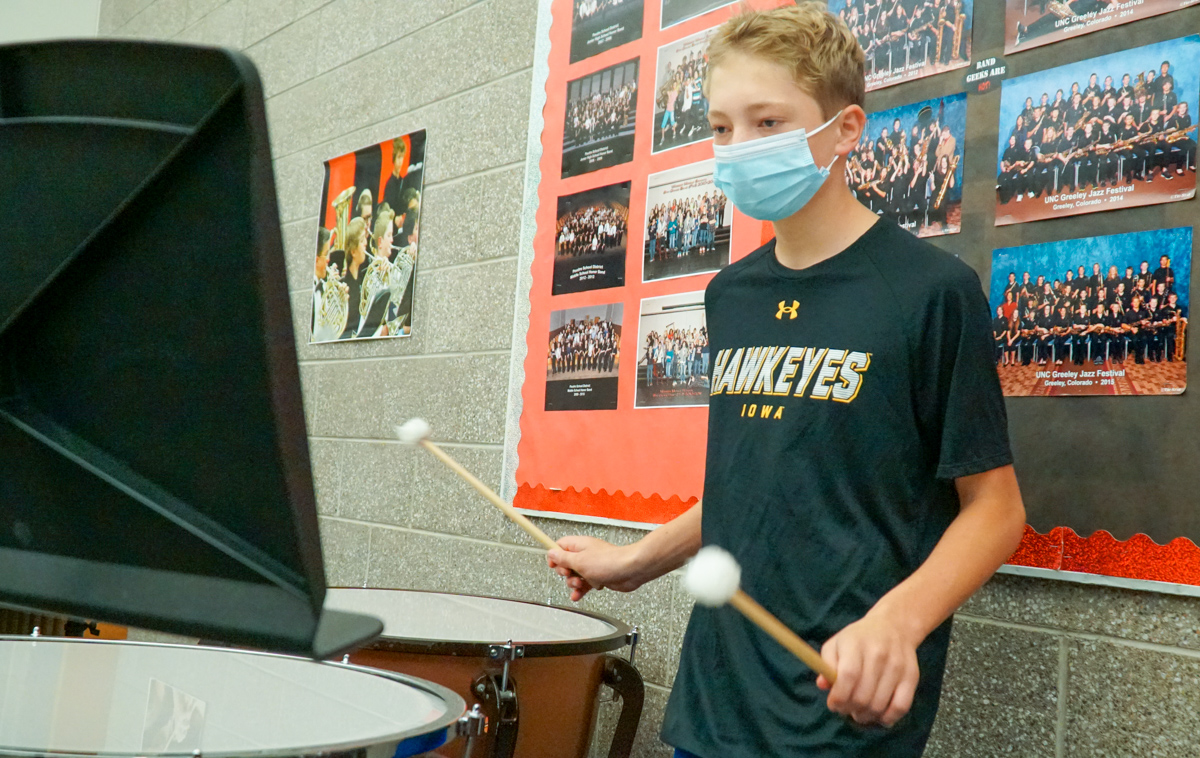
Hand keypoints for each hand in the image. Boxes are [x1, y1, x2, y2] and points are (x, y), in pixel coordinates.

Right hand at [546, 536, 642, 601]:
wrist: (630, 570)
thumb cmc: (609, 562)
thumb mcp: (579, 561)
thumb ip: (563, 558)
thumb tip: (551, 553)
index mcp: (579, 545)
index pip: (560, 545)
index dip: (554, 555)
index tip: (553, 565)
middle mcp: (586, 554)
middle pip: (566, 563)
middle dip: (565, 573)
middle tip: (570, 575)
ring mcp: (592, 565)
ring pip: (575, 576)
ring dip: (574, 583)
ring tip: (579, 585)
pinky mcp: (599, 576)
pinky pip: (585, 584)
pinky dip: (581, 590)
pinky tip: (578, 595)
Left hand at [816, 610, 919, 726]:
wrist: (893, 626)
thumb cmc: (858, 639)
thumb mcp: (836, 644)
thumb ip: (826, 664)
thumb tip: (823, 685)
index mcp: (855, 643)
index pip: (848, 676)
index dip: (839, 697)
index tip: (833, 704)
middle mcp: (878, 654)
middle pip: (863, 695)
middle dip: (850, 709)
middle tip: (846, 709)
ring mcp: (897, 665)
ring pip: (879, 704)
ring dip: (866, 715)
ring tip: (859, 712)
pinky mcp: (912, 676)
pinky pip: (901, 706)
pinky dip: (888, 718)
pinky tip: (879, 716)